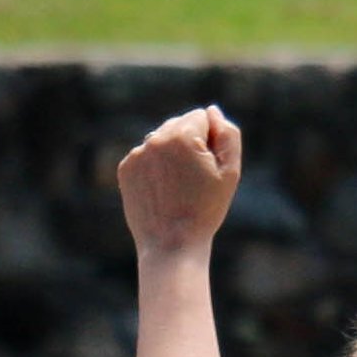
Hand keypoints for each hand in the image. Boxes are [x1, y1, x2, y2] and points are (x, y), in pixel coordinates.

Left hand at [119, 107, 243, 257]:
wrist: (171, 245)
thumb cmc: (206, 210)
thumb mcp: (230, 172)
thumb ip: (228, 135)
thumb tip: (212, 111)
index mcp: (183, 135)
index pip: (202, 117)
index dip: (211, 141)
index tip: (208, 168)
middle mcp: (155, 138)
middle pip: (179, 124)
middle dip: (189, 143)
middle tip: (193, 180)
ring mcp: (138, 153)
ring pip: (161, 139)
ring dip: (171, 154)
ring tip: (178, 186)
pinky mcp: (125, 168)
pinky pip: (146, 156)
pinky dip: (155, 167)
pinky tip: (162, 190)